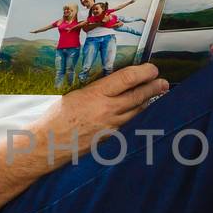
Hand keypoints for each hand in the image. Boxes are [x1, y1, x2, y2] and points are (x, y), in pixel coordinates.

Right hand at [34, 63, 166, 160]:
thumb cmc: (58, 116)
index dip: (144, 72)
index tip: (152, 69)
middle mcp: (107, 109)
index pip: (127, 78)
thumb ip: (98, 88)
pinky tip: (142, 111)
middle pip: (138, 95)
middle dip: (153, 87)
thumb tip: (116, 81)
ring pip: (137, 111)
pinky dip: (138, 115)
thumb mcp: (76, 93)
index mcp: (96, 94)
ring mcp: (111, 126)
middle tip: (163, 82)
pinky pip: (129, 124)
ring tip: (158, 94)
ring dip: (149, 101)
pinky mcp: (111, 138)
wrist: (50, 143)